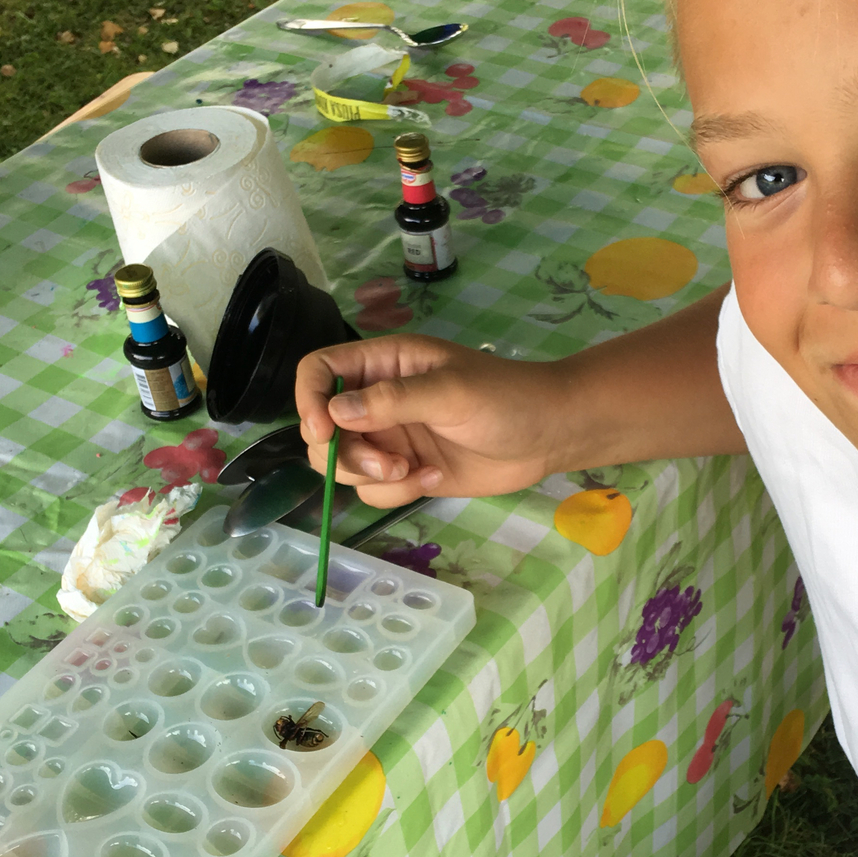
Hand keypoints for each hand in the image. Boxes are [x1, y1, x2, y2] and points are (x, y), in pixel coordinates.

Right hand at [296, 334, 566, 506]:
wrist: (549, 435)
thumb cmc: (506, 398)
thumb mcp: (451, 391)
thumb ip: (393, 401)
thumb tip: (335, 412)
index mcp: (383, 364)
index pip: (320, 371)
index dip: (308, 400)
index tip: (322, 433)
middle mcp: (378, 400)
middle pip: (321, 429)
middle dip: (344, 455)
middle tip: (387, 464)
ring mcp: (390, 438)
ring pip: (343, 466)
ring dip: (371, 477)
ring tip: (413, 472)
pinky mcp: (406, 471)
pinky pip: (374, 490)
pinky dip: (396, 492)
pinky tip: (433, 479)